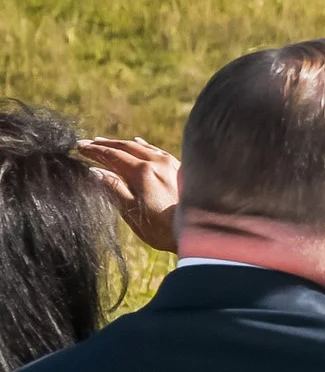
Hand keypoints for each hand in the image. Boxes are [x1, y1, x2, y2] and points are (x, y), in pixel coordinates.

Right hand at [78, 137, 180, 251]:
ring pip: (142, 147)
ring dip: (122, 144)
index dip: (94, 151)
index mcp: (143, 172)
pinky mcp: (179, 168)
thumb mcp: (131, 211)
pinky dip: (143, 146)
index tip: (79, 147)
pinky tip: (138, 143)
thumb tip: (94, 171)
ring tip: (106, 142)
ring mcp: (170, 163)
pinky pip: (157, 151)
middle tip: (87, 143)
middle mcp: (158, 162)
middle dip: (105, 145)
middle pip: (126, 147)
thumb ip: (114, 188)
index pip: (113, 156)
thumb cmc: (160, 227)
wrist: (199, 230)